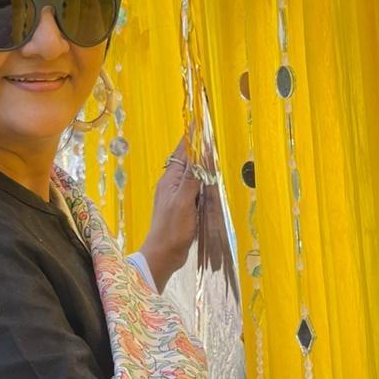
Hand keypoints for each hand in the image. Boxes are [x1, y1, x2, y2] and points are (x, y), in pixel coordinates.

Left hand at [138, 139, 201, 291]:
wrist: (164, 256)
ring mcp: (177, 197)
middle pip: (189, 162)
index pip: (182, 152)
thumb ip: (192, 178)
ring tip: (214, 154)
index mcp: (170, 180)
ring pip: (193, 176)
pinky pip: (196, 190)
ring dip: (203, 167)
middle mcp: (172, 185)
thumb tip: (199, 153)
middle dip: (200, 149)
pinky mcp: (184, 209)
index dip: (192, 137)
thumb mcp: (183, 202)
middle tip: (212, 136)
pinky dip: (204, 184)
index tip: (201, 122)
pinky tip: (212, 184)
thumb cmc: (172, 230)